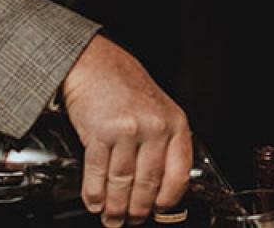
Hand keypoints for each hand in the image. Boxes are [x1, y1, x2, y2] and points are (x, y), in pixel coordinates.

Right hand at [61, 35, 191, 226]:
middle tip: (131, 221)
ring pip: (122, 183)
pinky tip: (95, 203)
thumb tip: (160, 186)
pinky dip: (95, 194)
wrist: (94, 62)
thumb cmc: (125, 86)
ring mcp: (128, 130)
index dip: (168, 201)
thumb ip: (163, 143)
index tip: (159, 212)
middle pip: (148, 184)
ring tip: (111, 218)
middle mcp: (155, 127)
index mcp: (175, 124)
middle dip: (138, 211)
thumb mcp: (158, 110)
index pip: (179, 175)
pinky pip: (98, 173)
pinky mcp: (100, 132)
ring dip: (115, 208)